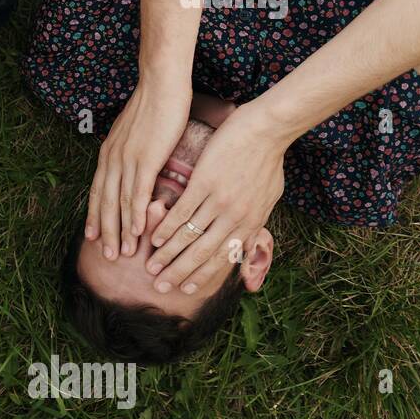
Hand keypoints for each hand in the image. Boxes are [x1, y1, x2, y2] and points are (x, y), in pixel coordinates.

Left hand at [86, 78, 191, 259]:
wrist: (161, 84)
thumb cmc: (154, 106)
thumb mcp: (136, 135)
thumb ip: (133, 153)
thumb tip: (136, 166)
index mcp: (109, 155)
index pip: (98, 192)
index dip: (95, 216)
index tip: (94, 237)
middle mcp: (112, 160)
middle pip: (104, 203)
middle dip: (106, 231)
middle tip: (108, 256)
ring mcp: (126, 160)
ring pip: (119, 203)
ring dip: (121, 230)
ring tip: (124, 253)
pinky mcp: (145, 158)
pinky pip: (137, 192)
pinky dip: (136, 214)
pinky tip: (139, 232)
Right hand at [144, 102, 285, 293]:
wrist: (267, 129)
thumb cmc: (268, 160)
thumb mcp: (268, 198)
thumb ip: (254, 223)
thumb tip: (246, 245)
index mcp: (251, 223)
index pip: (223, 258)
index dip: (203, 276)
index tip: (186, 288)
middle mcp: (235, 218)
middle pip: (203, 253)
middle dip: (180, 273)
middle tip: (161, 287)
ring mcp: (219, 202)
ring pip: (189, 236)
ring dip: (167, 254)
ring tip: (151, 266)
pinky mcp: (205, 183)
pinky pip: (182, 212)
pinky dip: (166, 227)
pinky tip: (153, 237)